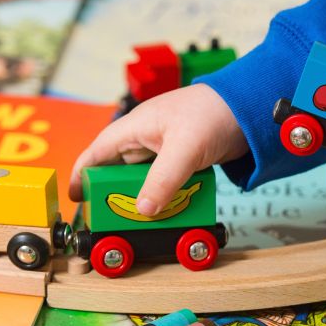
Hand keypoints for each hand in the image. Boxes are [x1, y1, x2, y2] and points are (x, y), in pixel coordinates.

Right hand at [68, 84, 248, 215]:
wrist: (250, 106)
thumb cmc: (214, 112)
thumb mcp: (185, 149)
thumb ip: (163, 179)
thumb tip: (144, 209)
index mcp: (135, 127)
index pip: (97, 153)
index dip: (82, 175)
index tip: (75, 198)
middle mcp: (145, 138)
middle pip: (118, 171)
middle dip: (113, 194)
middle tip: (111, 219)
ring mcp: (164, 149)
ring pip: (142, 179)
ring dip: (142, 197)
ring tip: (140, 220)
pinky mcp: (182, 158)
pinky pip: (164, 181)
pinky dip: (164, 195)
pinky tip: (168, 209)